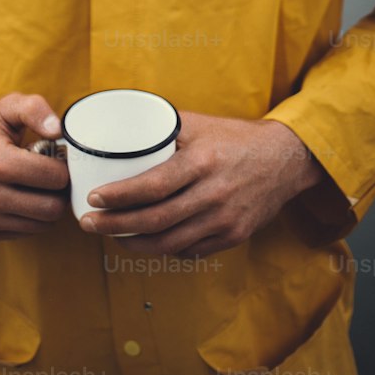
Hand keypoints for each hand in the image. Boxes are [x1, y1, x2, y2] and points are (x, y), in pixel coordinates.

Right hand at [0, 92, 69, 240]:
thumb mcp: (6, 107)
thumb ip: (35, 110)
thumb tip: (58, 131)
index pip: (54, 178)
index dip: (62, 166)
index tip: (55, 157)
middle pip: (51, 208)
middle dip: (58, 190)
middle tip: (50, 174)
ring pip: (41, 225)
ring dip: (45, 205)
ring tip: (34, 184)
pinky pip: (24, 232)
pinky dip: (29, 217)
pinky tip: (20, 195)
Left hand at [77, 112, 323, 259]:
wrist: (285, 159)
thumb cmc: (235, 137)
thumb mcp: (200, 124)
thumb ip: (164, 127)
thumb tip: (122, 129)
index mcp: (202, 161)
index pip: (153, 185)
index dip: (121, 196)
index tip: (94, 198)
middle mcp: (213, 194)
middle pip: (155, 220)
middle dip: (115, 225)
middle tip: (89, 223)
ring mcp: (224, 219)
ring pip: (170, 242)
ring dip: (135, 244)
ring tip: (111, 236)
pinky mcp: (233, 236)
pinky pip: (191, 250)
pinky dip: (164, 249)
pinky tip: (146, 242)